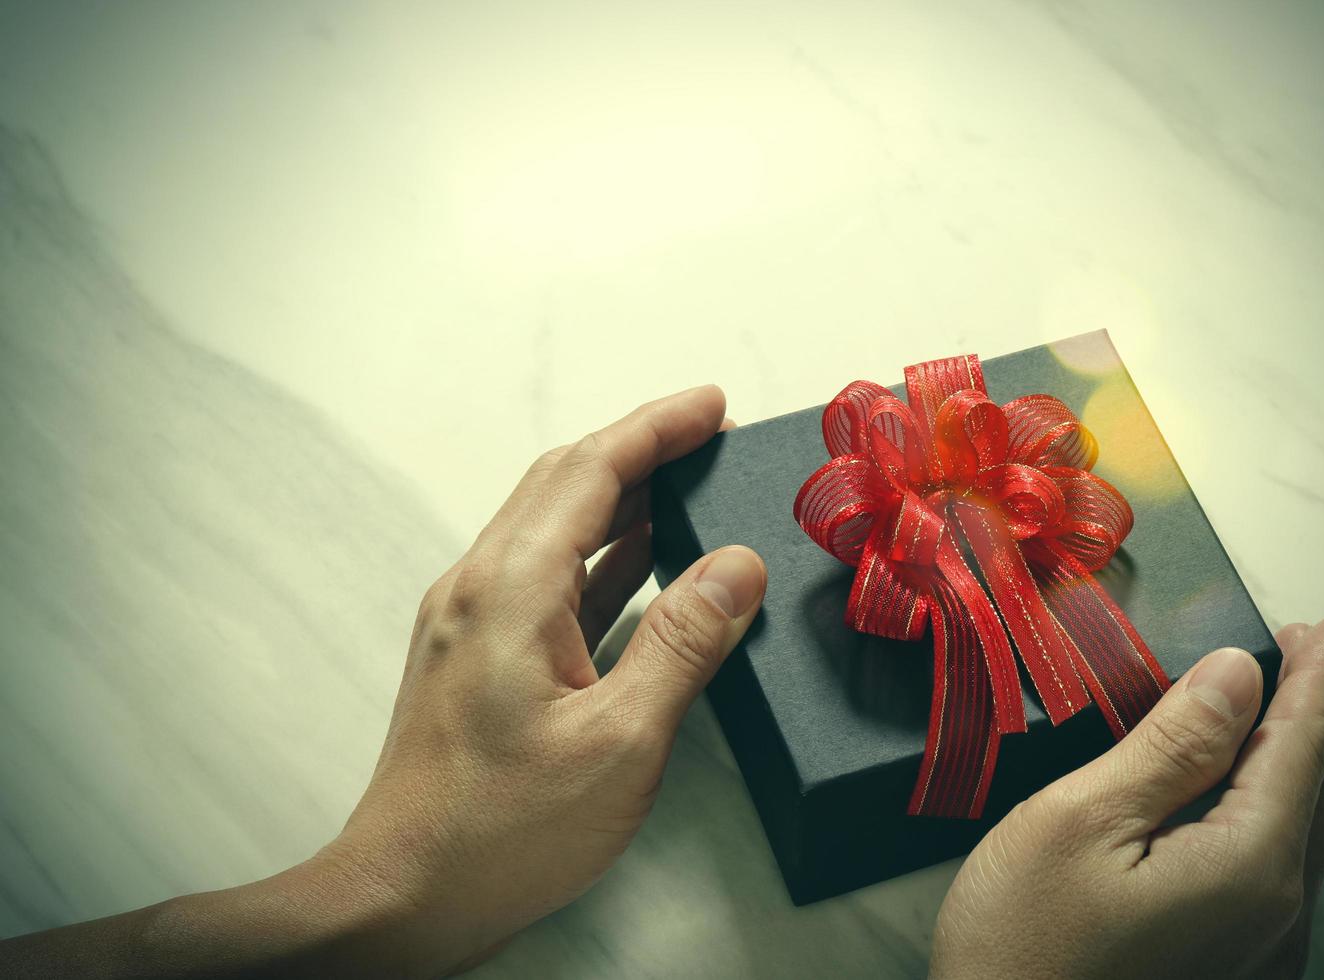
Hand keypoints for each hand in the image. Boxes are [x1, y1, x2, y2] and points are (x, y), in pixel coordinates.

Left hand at [316, 384, 764, 974]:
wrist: (404, 894)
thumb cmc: (499, 831)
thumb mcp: (620, 740)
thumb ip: (683, 642)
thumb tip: (736, 565)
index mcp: (512, 590)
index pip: (592, 471)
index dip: (657, 427)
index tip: (711, 404)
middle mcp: (480, 588)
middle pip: (564, 482)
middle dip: (639, 446)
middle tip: (707, 431)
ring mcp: (471, 620)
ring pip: (551, 524)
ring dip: (619, 494)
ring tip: (687, 483)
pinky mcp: (476, 654)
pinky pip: (545, 574)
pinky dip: (599, 551)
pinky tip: (640, 561)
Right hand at [929, 616, 1323, 979]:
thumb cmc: (1020, 949)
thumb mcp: (1080, 821)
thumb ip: (1169, 746)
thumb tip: (1235, 675)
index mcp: (1247, 866)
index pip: (1302, 744)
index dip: (1320, 675)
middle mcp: (1273, 915)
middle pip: (1316, 787)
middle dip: (1313, 710)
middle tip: (1299, 649)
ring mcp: (1257, 951)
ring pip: (1301, 831)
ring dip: (1294, 759)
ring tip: (1270, 708)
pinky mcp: (1229, 969)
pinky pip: (1276, 870)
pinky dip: (1271, 809)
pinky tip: (1237, 794)